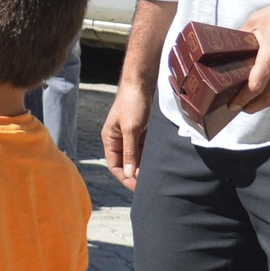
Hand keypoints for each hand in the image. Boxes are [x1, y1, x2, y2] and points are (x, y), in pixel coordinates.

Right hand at [102, 76, 153, 190]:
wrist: (142, 83)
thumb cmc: (132, 103)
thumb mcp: (131, 128)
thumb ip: (130, 152)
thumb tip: (130, 174)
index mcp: (110, 140)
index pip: (115, 166)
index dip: (125, 178)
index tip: (139, 187)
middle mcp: (118, 140)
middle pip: (126, 164)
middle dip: (136, 175)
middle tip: (150, 185)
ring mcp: (130, 136)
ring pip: (137, 157)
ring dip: (144, 166)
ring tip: (156, 176)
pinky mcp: (141, 132)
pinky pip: (145, 149)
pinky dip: (150, 156)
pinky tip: (159, 163)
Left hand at [233, 0, 269, 112]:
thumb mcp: (257, 20)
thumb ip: (242, 36)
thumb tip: (230, 46)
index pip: (254, 87)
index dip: (242, 99)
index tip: (234, 104)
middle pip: (268, 98)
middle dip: (253, 107)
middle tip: (243, 108)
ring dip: (269, 94)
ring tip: (258, 93)